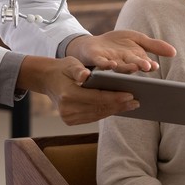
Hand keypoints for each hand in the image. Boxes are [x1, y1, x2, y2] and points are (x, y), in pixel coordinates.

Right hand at [16, 55, 139, 124]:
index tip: (130, 95)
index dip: (114, 97)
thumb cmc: (63, 68)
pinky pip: (93, 117)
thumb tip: (86, 75)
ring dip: (115, 110)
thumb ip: (78, 69)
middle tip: (137, 101)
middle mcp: (67, 110)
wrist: (47, 80)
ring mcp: (68, 117)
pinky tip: (119, 107)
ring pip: (98, 114)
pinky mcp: (71, 121)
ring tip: (132, 105)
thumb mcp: (70, 63)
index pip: (96, 98)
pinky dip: (106, 112)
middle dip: (119, 105)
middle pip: (99, 108)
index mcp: (67, 95)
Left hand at [65, 30, 176, 71]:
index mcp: (135, 59)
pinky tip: (111, 64)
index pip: (144, 62)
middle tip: (146, 67)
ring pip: (119, 67)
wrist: (92, 45)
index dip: (149, 64)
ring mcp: (110, 63)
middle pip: (133, 65)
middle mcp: (124, 64)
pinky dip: (106, 65)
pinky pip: (102, 63)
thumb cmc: (117, 44)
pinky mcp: (98, 59)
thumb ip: (155, 46)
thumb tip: (174, 52)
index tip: (155, 66)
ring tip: (133, 67)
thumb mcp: (138, 40)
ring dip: (126, 68)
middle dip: (139, 66)